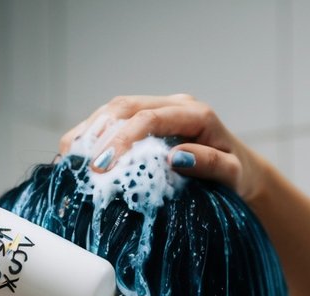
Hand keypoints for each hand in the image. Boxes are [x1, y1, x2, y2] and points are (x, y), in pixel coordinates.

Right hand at [58, 94, 272, 202]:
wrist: (239, 171)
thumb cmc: (237, 176)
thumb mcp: (233, 174)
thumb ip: (210, 164)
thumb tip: (176, 158)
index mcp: (194, 114)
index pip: (148, 118)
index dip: (121, 140)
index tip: (102, 167)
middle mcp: (173, 105)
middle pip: (124, 107)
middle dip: (98, 135)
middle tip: (81, 168)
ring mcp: (158, 110)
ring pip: (113, 110)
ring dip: (89, 132)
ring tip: (70, 161)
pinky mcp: (146, 120)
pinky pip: (113, 121)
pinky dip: (92, 135)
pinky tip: (76, 156)